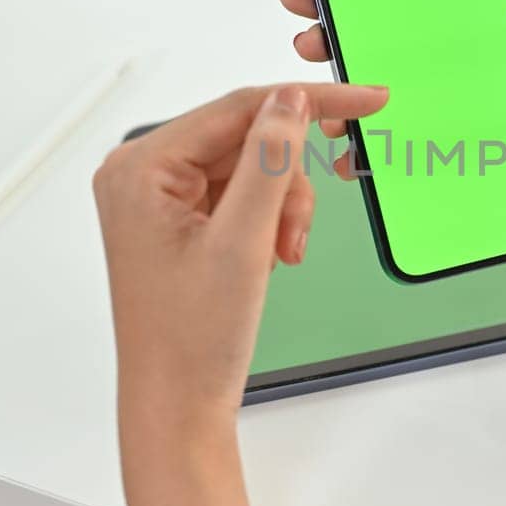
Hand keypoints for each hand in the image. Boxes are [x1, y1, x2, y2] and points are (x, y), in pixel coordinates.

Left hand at [92, 83, 388, 408]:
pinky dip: (269, 219)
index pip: (238, 108)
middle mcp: (142, 174)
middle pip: (246, 137)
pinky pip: (241, 193)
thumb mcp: (242, 243)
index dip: (308, 103)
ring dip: (282, 205)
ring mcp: (159, 198)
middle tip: (298, 232)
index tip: (364, 101)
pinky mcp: (179, 220)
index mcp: (140, 168)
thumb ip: (269, 162)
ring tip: (283, 254)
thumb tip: (289, 101)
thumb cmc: (191, 339)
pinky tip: (269, 255)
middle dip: (287, 181)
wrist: (178, 405)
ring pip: (251, 166)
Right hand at [280, 0, 505, 268]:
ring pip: (395, 111)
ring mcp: (471, 129)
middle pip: (398, 55)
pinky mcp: (469, 175)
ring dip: (351, 106)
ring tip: (325, 105)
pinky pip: (412, 166)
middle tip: (311, 39)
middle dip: (346, 44)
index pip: (428, 7)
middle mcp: (480, 83)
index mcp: (501, 42)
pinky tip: (356, 162)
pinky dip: (378, 163)